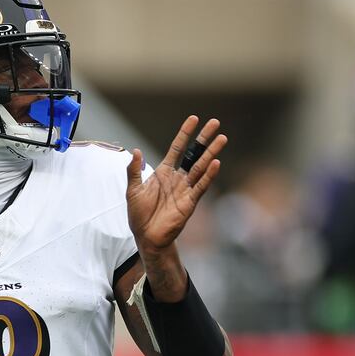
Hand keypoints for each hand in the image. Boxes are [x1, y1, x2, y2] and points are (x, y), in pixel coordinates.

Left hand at [126, 115, 226, 253]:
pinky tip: (216, 163)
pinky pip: (200, 186)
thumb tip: (136, 151)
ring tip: (222, 139)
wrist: (145, 236)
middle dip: (204, 138)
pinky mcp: (190, 202)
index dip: (184, 134)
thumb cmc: (139, 214)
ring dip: (211, 153)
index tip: (194, 119)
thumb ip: (134, 170)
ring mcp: (185, 189)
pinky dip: (208, 175)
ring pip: (200, 167)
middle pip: (193, 154)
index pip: (176, 148)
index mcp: (164, 172)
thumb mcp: (133, 190)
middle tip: (216, 123)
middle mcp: (177, 178)